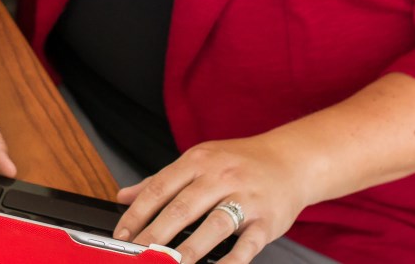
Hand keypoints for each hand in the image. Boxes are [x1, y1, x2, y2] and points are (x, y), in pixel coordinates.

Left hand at [113, 135, 316, 263]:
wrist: (292, 161)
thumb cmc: (241, 163)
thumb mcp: (199, 161)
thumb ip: (161, 180)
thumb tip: (124, 196)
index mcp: (199, 162)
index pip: (160, 188)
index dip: (137, 215)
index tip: (122, 236)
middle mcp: (221, 176)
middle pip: (182, 207)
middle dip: (156, 235)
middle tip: (139, 254)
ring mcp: (246, 198)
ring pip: (213, 225)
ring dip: (188, 249)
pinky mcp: (267, 220)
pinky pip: (247, 244)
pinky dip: (231, 261)